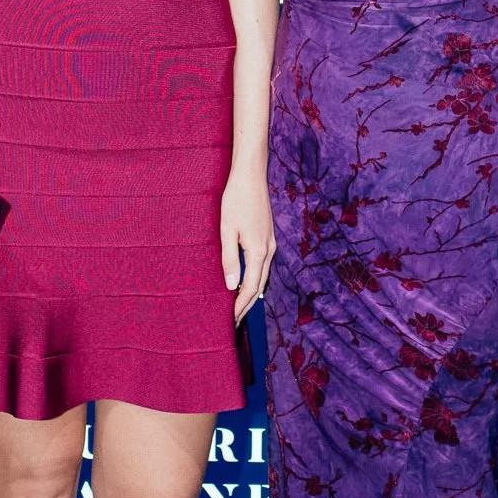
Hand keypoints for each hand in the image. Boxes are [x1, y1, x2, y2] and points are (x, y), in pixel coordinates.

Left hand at [220, 168, 275, 323]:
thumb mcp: (227, 231)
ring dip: (251, 292)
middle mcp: (268, 250)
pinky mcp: (268, 237)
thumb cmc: (236, 200)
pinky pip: (263, 265)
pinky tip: (246, 281)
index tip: (232, 320)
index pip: (250, 287)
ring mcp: (270, 243)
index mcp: (258, 251)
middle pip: (260, 286)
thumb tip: (232, 286)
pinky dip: (255, 278)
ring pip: (263, 276)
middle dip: (247, 304)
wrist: (251, 176)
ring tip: (238, 306)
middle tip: (235, 321)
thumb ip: (230, 259)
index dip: (241, 305)